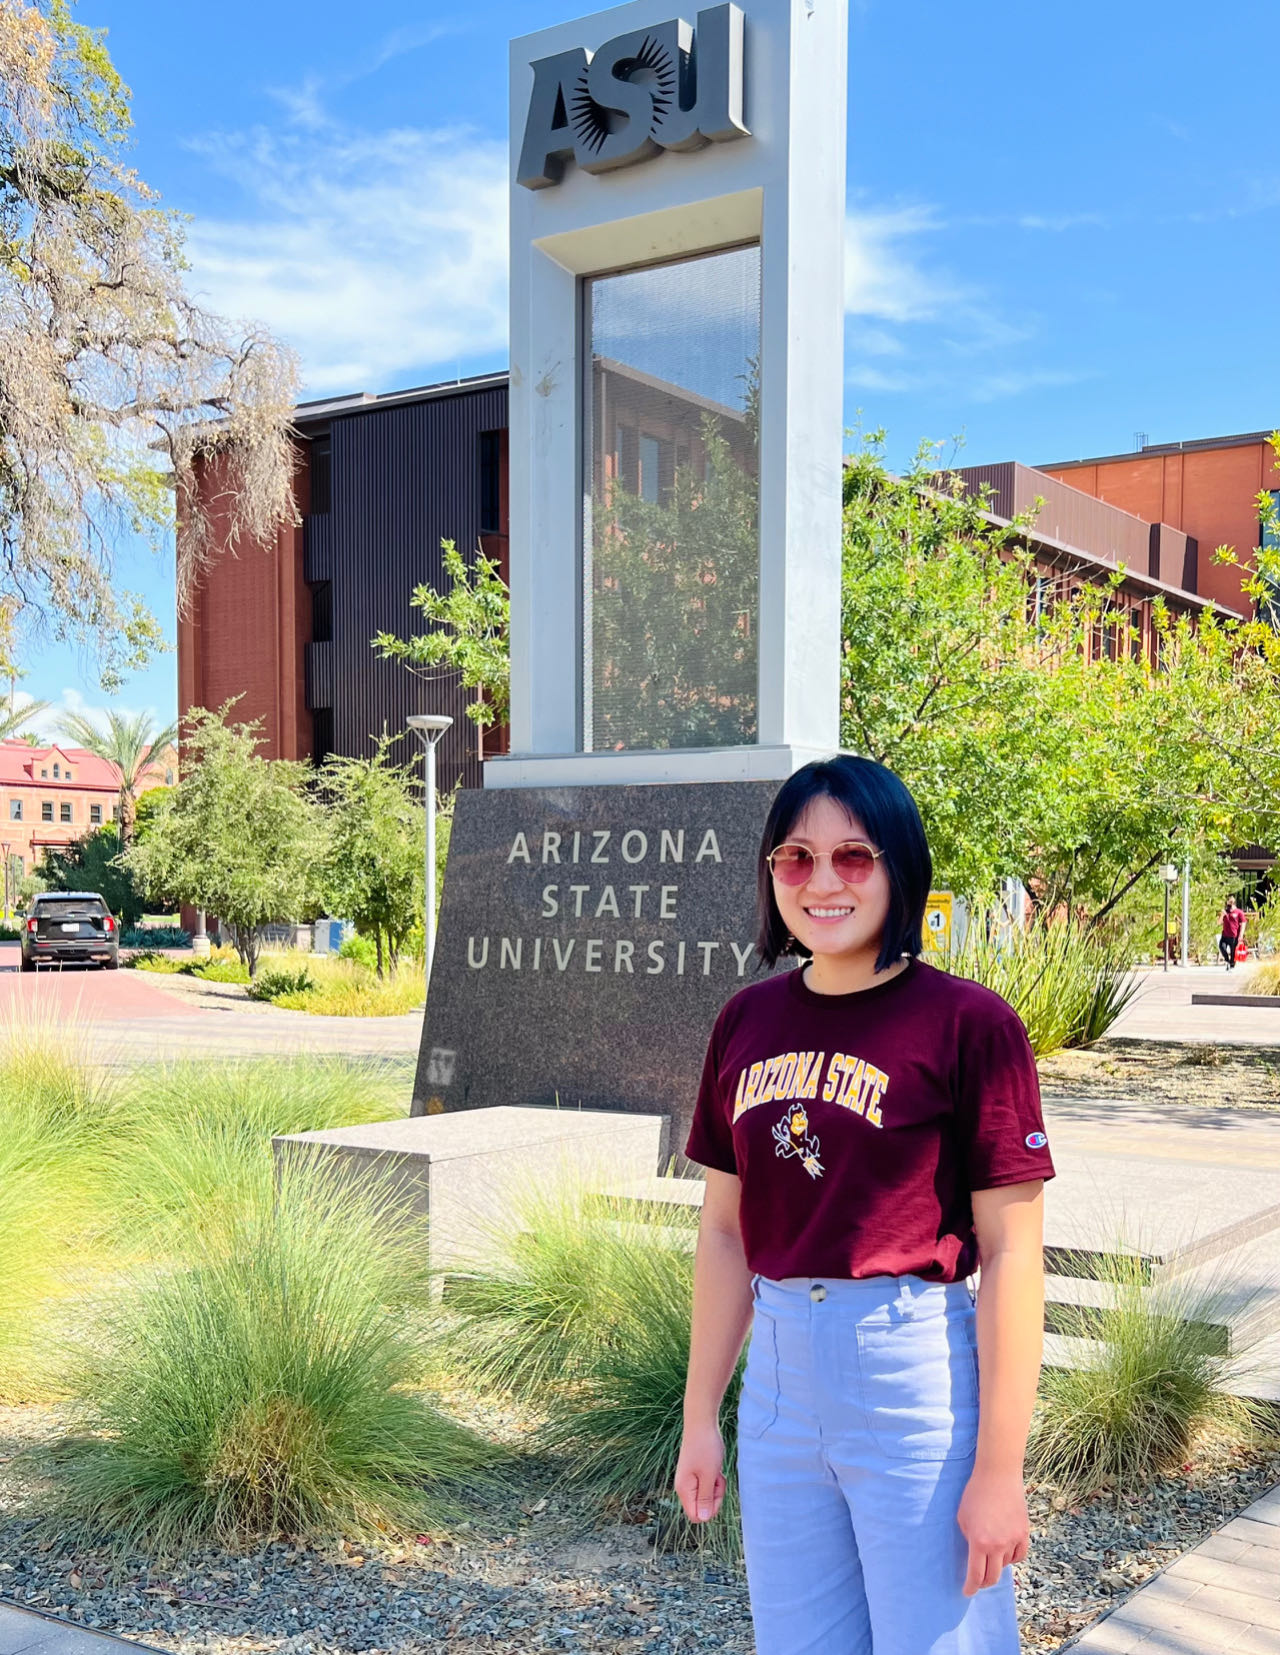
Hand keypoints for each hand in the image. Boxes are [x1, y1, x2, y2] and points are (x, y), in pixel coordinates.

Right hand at [673, 1420, 725, 1523]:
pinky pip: (708, 1485)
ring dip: (716, 1487)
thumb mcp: (709, 1475)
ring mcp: (690, 1479)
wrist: (701, 1423)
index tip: (715, 1491)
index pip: (696, 1516)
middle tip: (718, 1478)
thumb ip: (706, 1498)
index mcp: (684, 1489)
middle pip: (702, 1507)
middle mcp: (684, 1487)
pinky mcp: (696, 1473)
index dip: (709, 1510)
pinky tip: (716, 1467)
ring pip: (707, 1496)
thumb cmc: (705, 1448)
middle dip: (715, 1497)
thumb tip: (703, 1519)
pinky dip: (714, 1479)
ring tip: (717, 1471)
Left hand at [957, 1466, 1029, 1594]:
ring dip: (997, 1564)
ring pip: (1005, 1564)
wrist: (998, 1475)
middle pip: (992, 1576)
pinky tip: (1005, 1553)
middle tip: (978, 1581)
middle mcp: (997, 1545)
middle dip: (983, 1582)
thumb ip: (968, 1538)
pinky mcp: (1024, 1533)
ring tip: (990, 1554)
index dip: (971, 1587)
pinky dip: (1011, 1558)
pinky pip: (1019, 1555)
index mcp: (979, 1542)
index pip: (976, 1575)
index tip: (967, 1592)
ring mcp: (1013, 1540)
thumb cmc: (975, 1493)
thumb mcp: (962, 1517)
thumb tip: (974, 1554)